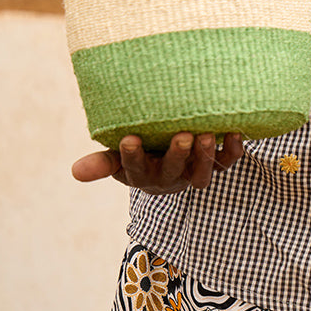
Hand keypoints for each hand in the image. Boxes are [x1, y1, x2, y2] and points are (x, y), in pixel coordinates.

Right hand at [71, 131, 246, 193]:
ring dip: (206, 156)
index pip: (134, 168)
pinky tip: (235, 133)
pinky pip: (227, 162)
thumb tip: (75, 172)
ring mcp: (193, 172)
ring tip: (207, 136)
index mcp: (142, 174)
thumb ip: (102, 164)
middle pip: (173, 171)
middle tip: (181, 137)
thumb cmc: (141, 154)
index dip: (131, 156)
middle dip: (177, 155)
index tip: (129, 139)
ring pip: (202, 174)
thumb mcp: (118, 160)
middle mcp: (170, 177)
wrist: (169, 162)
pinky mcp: (216, 165)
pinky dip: (233, 150)